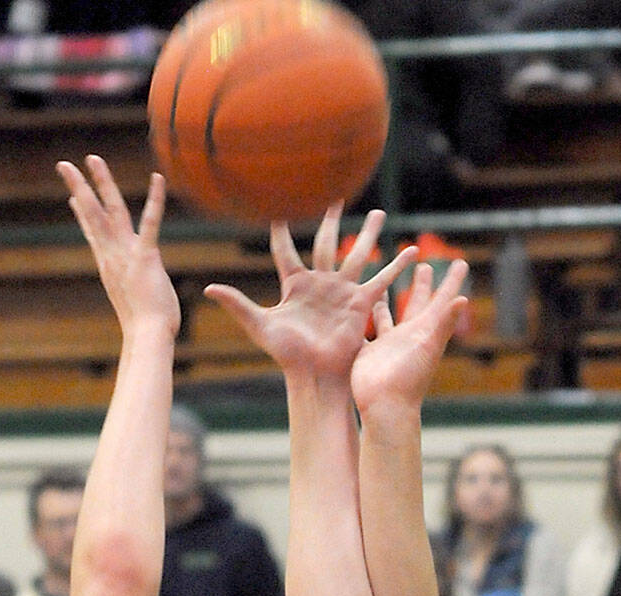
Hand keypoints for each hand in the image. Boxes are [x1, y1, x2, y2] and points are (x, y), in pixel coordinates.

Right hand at [58, 155, 179, 338]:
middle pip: (92, 215)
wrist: (147, 337)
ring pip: (111, 211)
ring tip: (93, 158)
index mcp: (109, 266)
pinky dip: (155, 199)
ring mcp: (126, 255)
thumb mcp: (132, 303)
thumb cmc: (145, 328)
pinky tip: (157, 178)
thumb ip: (130, 292)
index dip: (82, 213)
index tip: (73, 196)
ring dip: (102, 182)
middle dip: (78, 187)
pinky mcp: (146, 257)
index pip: (92, 233)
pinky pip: (150, 222)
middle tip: (64, 165)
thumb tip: (129, 293)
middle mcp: (112, 256)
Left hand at [204, 206, 414, 379]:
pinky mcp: (360, 304)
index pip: (284, 250)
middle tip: (336, 196)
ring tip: (378, 213)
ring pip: (356, 255)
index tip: (278, 206)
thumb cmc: (287, 355)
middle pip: (325, 243)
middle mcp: (319, 284)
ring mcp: (342, 292)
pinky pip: (381, 281)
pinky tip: (412, 252)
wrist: (315, 375)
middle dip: (331, 220)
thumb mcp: (260, 326)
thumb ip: (237, 305)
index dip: (280, 230)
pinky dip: (396, 266)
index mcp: (294, 285)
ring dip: (368, 234)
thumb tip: (208, 288)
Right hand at [351, 258, 471, 416]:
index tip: (461, 262)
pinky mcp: (370, 352)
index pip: (442, 299)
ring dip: (389, 301)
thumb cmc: (409, 378)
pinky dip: (364, 322)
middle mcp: (408, 335)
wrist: (386, 406)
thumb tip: (463, 299)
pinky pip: (367, 332)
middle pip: (418, 304)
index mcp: (425, 330)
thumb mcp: (428, 345)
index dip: (452, 281)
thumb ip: (443, 321)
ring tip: (388, 284)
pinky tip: (360, 311)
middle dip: (423, 285)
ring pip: (389, 316)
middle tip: (425, 265)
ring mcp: (389, 344)